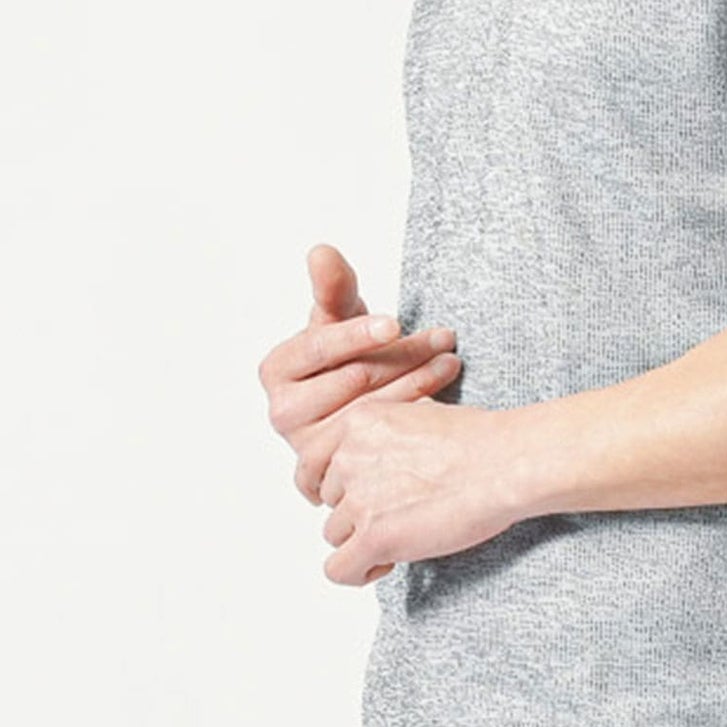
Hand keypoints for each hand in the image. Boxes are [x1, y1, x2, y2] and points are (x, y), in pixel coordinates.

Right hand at [258, 243, 462, 506]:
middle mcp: (284, 413)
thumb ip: (333, 286)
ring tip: (449, 360)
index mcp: (277, 369)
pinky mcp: (337, 475)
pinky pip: (379, 447)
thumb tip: (321, 251)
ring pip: (369, 414)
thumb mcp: (341, 315)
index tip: (394, 323)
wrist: (358, 397)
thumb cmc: (347, 351)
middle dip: (401, 356)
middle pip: (350, 381)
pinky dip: (414, 419)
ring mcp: (309, 448)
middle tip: (442, 338)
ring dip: (417, 384)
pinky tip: (441, 395)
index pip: (318, 348)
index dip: (356, 334)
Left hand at [317, 394, 519, 586]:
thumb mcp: (419, 414)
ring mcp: (359, 498)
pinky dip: (359, 572)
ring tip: (402, 536)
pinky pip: (339, 570)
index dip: (324, 485)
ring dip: (363, 539)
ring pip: (335, 534)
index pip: (311, 462)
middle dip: (357, 510)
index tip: (341, 498)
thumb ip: (383, 435)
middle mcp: (349, 456)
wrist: (504, 464)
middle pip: (329, 500)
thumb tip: (376, 460)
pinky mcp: (373, 536)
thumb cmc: (478, 441)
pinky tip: (385, 564)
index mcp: (358, 421)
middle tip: (396, 514)